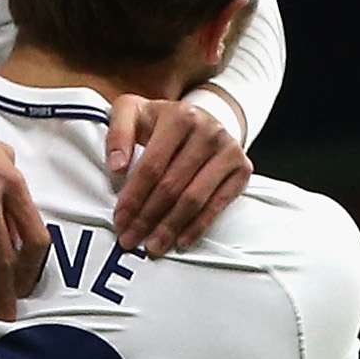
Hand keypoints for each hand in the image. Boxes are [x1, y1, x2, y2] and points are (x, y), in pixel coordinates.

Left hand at [109, 94, 251, 254]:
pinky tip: (181, 241)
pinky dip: (198, 226)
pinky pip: (218, 204)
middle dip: (147, 218)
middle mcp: (209, 130)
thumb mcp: (132, 112)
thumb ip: (118, 134)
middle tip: (130, 240)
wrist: (199, 120)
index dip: (133, 197)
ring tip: (153, 246)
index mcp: (179, 117)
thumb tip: (117, 168)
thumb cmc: (159, 122)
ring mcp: (229, 150)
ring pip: (194, 198)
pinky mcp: (242, 168)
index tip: (119, 221)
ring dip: (170, 227)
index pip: (152, 166)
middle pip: (172, 186)